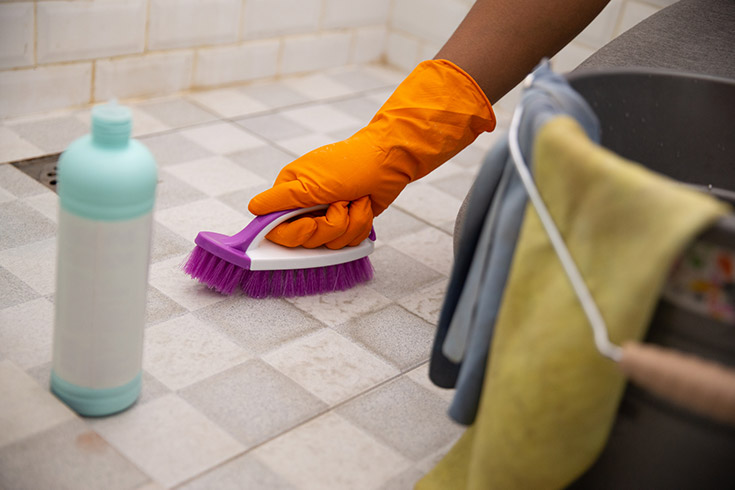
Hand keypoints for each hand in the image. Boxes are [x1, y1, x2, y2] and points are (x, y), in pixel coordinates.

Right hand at [248, 59, 495, 248]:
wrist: (387, 161)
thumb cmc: (348, 164)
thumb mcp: (309, 182)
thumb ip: (279, 200)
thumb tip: (253, 208)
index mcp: (290, 195)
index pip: (278, 230)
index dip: (296, 233)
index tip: (310, 223)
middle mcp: (307, 208)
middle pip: (307, 242)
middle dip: (329, 225)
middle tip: (339, 204)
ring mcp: (329, 217)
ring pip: (332, 244)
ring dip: (349, 222)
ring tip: (354, 200)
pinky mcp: (349, 224)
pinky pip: (350, 242)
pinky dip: (361, 223)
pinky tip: (363, 205)